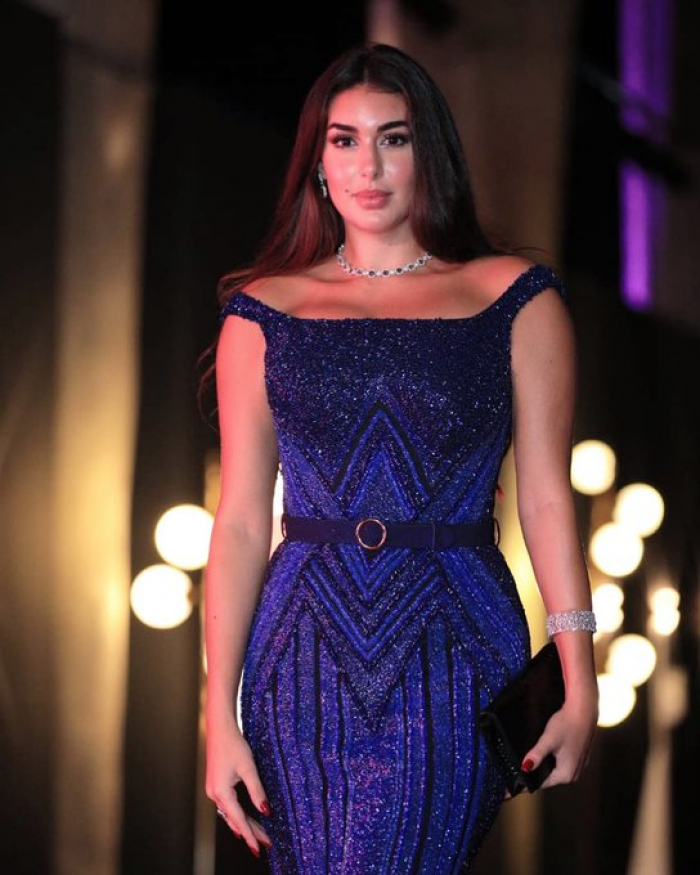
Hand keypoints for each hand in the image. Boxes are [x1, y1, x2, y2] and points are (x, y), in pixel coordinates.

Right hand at [205, 721, 272, 855]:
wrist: (219, 727)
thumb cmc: (233, 744)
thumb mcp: (248, 767)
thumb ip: (257, 791)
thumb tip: (265, 810)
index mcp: (221, 792)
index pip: (239, 820)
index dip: (251, 835)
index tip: (259, 848)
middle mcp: (214, 794)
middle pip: (234, 820)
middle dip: (250, 832)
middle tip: (265, 844)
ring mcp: (213, 790)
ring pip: (231, 814)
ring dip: (244, 824)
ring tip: (259, 835)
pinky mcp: (216, 784)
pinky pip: (227, 806)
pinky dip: (237, 814)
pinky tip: (244, 819)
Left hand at [521, 690, 597, 789]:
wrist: (584, 711)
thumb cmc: (566, 724)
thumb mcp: (548, 739)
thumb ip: (537, 754)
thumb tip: (525, 768)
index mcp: (566, 774)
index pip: (541, 784)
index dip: (525, 784)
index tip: (511, 788)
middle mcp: (574, 774)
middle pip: (548, 779)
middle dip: (533, 777)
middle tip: (514, 775)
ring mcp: (578, 766)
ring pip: (555, 771)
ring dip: (542, 769)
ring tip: (526, 765)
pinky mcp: (579, 757)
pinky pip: (561, 764)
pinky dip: (551, 762)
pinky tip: (542, 755)